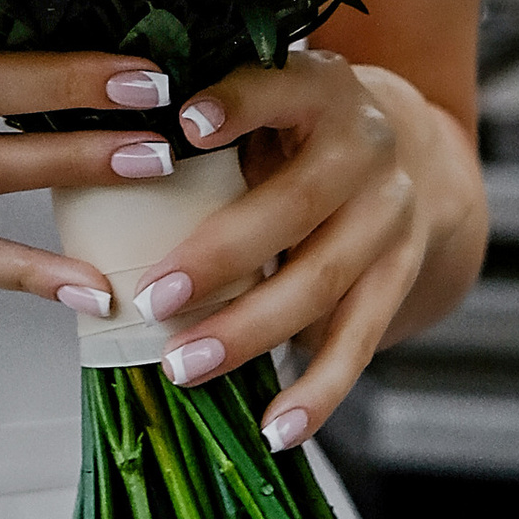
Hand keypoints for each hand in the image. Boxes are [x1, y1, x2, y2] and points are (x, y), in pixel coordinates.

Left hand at [125, 47, 484, 451]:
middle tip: (152, 299)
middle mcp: (365, 151)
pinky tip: (274, 430)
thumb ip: (210, 118)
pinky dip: (318, 393)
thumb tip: (101, 150)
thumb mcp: (269, 94)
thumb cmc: (300, 123)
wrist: (417, 152)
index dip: (240, 104)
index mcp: (320, 88)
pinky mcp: (399, 278)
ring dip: (250, 333)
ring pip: (322, 284)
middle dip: (221, 257)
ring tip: (183, 368)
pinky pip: (359, 342)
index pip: (280, 88)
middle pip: (295, 208)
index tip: (187, 122)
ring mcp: (390, 219)